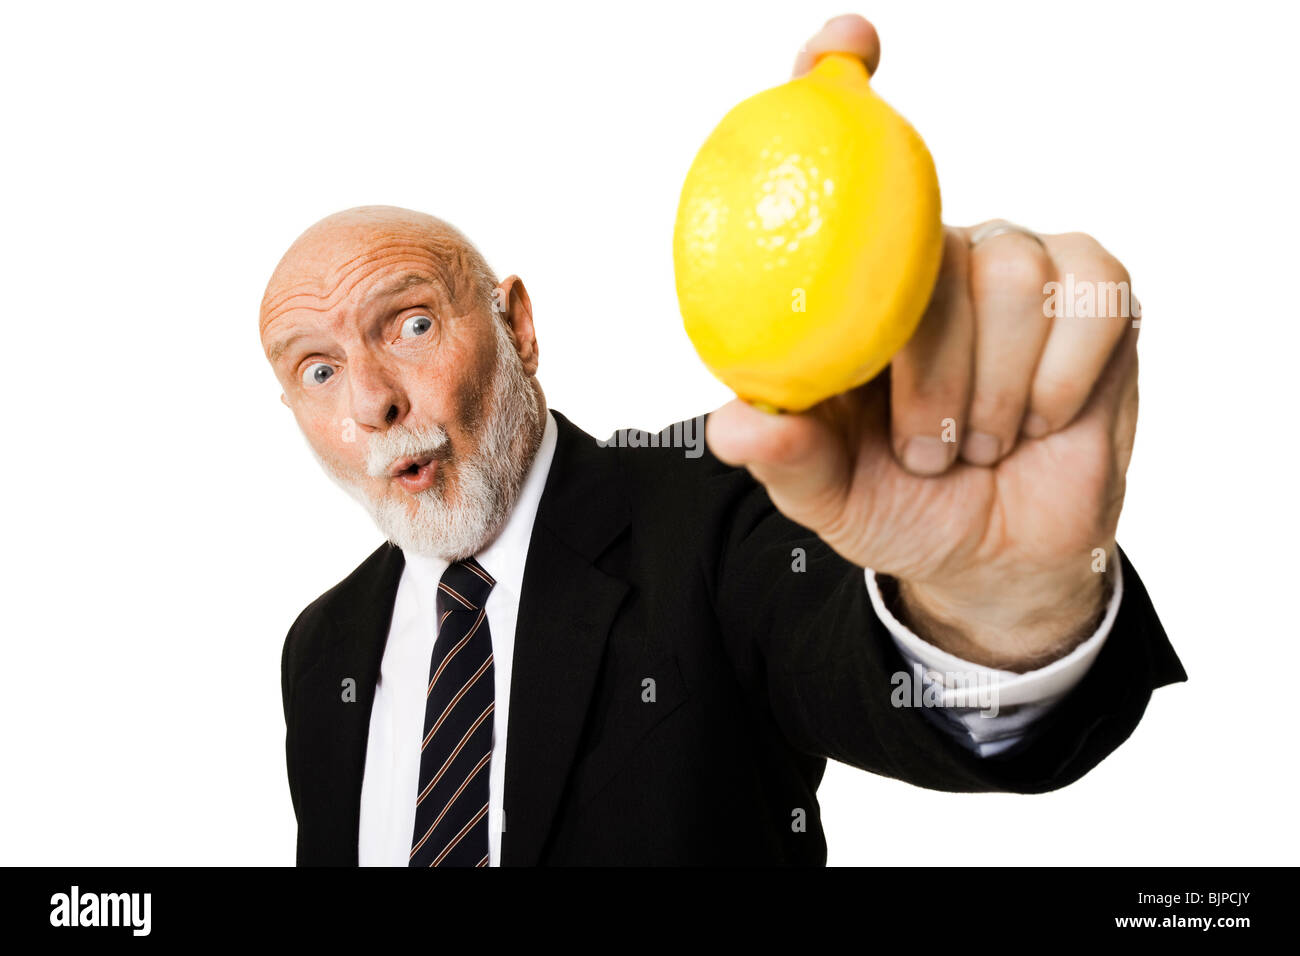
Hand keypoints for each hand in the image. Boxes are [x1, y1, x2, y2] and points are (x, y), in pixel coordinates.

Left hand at [706, 15, 1139, 670]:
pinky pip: (1092, 297)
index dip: (840, 84)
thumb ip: (786, 457)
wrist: (992, 558)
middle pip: (937, 246)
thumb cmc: (900, 506)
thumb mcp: (829, 494)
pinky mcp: (1096, 297)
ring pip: (1014, 270)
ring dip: (993, 385)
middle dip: (931, 371)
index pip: (850, 161)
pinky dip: (1061, 376)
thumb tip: (732, 425)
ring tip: (976, 447)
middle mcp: (938, 258)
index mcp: (860, 286)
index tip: (843, 43)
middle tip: (925, 450)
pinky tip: (1041, 423)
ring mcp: (1021, 267)